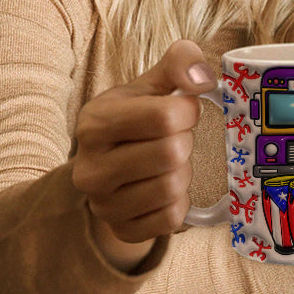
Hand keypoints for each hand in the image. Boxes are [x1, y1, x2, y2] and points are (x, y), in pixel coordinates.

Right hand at [72, 40, 215, 270]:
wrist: (111, 166)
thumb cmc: (138, 118)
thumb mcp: (153, 83)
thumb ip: (180, 63)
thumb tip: (203, 78)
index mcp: (95, 123)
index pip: (164, 116)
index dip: (188, 111)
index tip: (184, 111)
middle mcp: (90, 168)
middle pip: (171, 153)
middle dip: (185, 142)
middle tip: (175, 139)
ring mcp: (102, 205)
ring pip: (173, 188)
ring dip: (184, 172)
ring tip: (169, 163)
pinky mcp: (121, 230)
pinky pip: (171, 219)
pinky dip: (180, 202)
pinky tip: (167, 188)